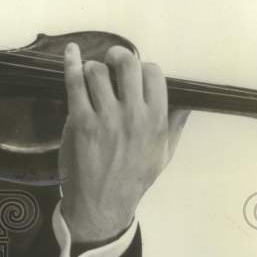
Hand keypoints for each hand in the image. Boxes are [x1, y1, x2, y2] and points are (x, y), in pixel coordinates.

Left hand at [59, 43, 187, 243]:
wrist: (103, 203)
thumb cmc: (134, 179)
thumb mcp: (164, 154)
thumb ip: (174, 125)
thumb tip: (186, 103)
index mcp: (157, 119)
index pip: (153, 73)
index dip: (142, 67)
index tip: (133, 74)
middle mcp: (133, 114)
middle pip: (127, 64)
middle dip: (118, 56)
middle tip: (111, 60)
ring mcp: (106, 118)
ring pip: (98, 72)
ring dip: (93, 68)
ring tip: (92, 76)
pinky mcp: (81, 122)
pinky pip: (75, 84)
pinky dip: (71, 64)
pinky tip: (71, 52)